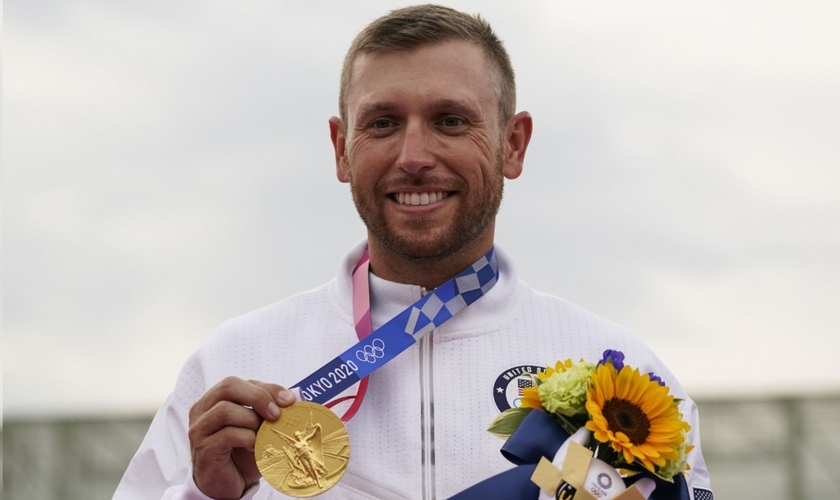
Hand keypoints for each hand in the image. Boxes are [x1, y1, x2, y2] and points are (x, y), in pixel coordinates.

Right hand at [188, 377, 295, 499]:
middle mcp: (202, 410)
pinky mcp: (204, 449)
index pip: (240, 382)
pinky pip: (227, 435)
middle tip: (276, 414)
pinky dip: (246, 438)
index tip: (289, 400)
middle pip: (228, 386)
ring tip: (260, 435)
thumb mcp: (258, 426)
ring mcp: (200, 429)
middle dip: (258, 397)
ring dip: (251, 421)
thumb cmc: (242, 452)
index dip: (266, 388)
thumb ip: (269, 409)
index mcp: (214, 399)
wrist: (230, 484)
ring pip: (225, 410)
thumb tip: (295, 397)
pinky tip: (252, 447)